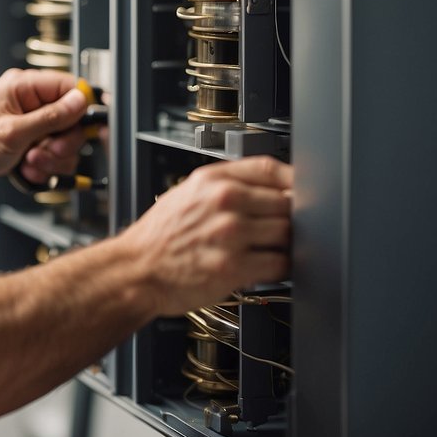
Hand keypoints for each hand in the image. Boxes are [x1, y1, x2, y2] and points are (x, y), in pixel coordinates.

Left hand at [0, 68, 88, 180]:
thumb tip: (80, 101)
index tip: (79, 128)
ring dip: (53, 158)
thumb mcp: (13, 131)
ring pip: (66, 139)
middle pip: (73, 117)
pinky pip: (54, 153)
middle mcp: (32, 100)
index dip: (80, 108)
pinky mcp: (34, 139)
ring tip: (32, 162)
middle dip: (63, 141)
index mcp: (25, 86)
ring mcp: (34, 121)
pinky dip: (46, 165)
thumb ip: (49, 117)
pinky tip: (29, 168)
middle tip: (48, 152)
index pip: (69, 86)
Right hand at [119, 156, 291, 315]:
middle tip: (282, 227)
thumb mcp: (186, 194)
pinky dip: (282, 267)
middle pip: (287, 201)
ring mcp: (230, 233)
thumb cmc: (160, 236)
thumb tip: (272, 189)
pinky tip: (269, 266)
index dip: (293, 180)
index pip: (270, 168)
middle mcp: (223, 202)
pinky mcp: (234, 266)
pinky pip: (280, 263)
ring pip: (288, 232)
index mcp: (212, 180)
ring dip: (288, 243)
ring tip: (274, 248)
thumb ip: (226, 186)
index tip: (301, 192)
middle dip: (292, 217)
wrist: (136, 269)